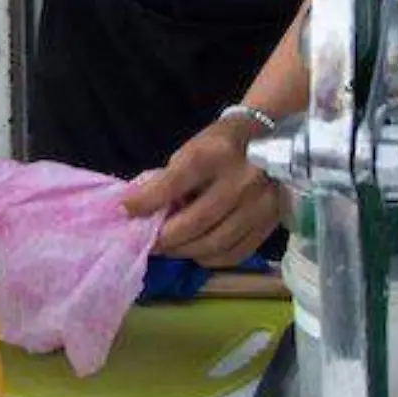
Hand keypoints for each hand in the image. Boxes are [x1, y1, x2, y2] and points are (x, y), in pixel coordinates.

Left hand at [121, 115, 282, 267]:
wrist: (268, 138)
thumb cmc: (219, 145)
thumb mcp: (190, 150)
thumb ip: (167, 180)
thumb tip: (138, 208)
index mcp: (215, 154)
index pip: (175, 183)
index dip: (147, 201)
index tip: (127, 211)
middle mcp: (241, 180)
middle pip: (196, 222)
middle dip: (166, 239)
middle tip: (150, 244)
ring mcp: (260, 204)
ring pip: (215, 244)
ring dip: (185, 252)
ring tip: (170, 249)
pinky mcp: (270, 222)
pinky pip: (234, 253)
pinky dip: (210, 258)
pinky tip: (196, 251)